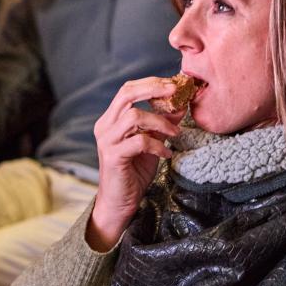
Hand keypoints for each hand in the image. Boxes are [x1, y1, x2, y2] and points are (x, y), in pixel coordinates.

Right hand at [87, 78, 180, 249]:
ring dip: (160, 122)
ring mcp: (107, 141)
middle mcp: (105, 126)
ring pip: (134, 116)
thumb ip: (162, 124)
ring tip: (175, 133)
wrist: (120, 202)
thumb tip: (180, 105)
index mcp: (111, 119)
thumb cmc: (134, 172)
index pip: (128, 89)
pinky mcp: (113, 156)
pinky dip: (158, 145)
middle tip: (175, 91)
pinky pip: (139, 141)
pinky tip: (166, 153)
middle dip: (153, 89)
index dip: (151, 83)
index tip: (173, 84)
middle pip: (126, 94)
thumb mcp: (152, 142)